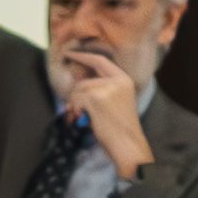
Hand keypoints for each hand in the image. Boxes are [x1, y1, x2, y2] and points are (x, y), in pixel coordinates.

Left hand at [57, 48, 153, 176]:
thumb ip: (103, 88)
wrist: (128, 145)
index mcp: (124, 79)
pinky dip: (76, 110)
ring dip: (76, 105)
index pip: (100, 61)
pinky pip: (76, 99)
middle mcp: (116, 80)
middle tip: (78, 110)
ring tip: (85, 117)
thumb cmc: (121, 129)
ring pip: (78, 90)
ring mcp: (106, 88)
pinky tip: (85, 119)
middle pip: (84, 81)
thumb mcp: (117, 101)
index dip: (83, 56)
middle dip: (77, 95)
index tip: (70, 53)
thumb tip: (78, 80)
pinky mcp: (96, 98)